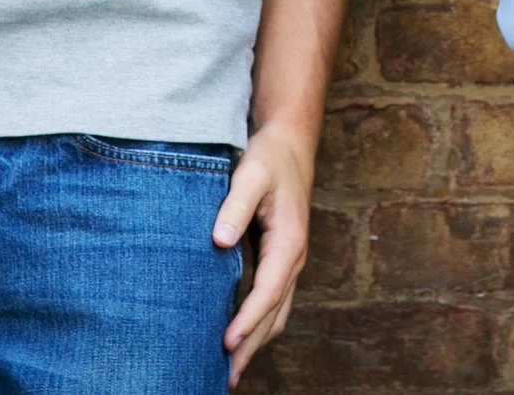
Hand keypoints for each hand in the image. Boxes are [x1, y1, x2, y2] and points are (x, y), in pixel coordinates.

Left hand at [214, 125, 315, 386]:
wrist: (290, 143)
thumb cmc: (269, 157)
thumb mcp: (251, 174)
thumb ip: (235, 206)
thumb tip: (218, 241)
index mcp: (289, 242)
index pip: (268, 292)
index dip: (248, 320)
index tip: (227, 344)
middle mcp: (295, 258)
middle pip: (275, 314)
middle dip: (252, 346)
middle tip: (226, 376)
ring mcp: (291, 261)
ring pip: (278, 313)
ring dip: (257, 341)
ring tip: (232, 369)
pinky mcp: (282, 259)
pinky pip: (274, 301)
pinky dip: (260, 324)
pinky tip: (241, 335)